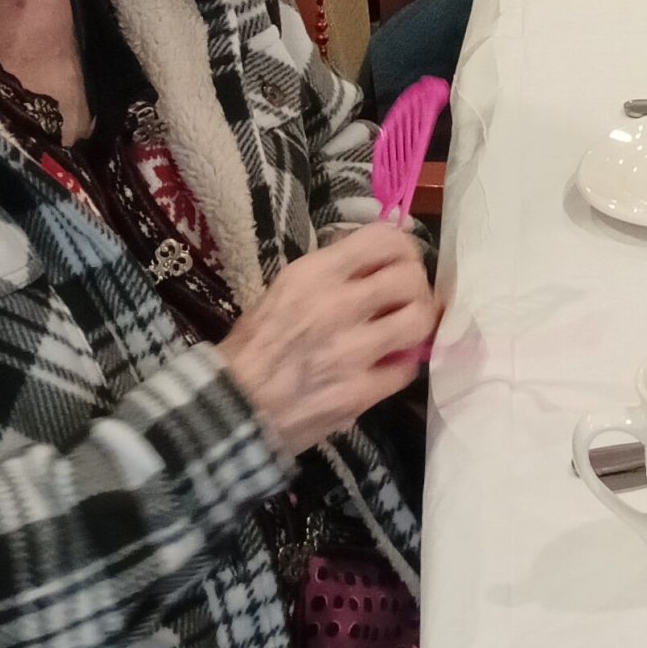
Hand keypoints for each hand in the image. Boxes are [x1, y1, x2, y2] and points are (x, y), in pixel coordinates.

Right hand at [219, 224, 437, 456]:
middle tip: (405, 300)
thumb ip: (333, 273)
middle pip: (410, 277)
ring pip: (418, 319)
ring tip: (403, 330)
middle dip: (415, 287)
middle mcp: (336, 305)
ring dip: (417, 323)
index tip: (401, 262)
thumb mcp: (285, 290)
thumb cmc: (253, 347)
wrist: (228, 408)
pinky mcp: (359, 392)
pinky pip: (406, 369)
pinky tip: (387, 365)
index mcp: (313, 274)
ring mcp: (350, 351)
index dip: (404, 248)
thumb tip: (379, 260)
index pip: (383, 239)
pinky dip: (401, 366)